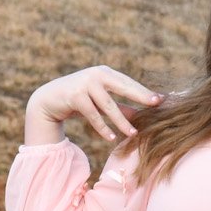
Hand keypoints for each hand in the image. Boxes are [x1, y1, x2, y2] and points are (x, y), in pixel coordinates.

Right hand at [25, 65, 165, 142]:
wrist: (49, 99)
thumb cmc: (79, 99)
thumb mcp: (101, 102)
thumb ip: (119, 106)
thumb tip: (141, 116)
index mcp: (105, 73)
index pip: (128, 83)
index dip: (144, 91)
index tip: (161, 99)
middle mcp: (96, 75)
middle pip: (123, 87)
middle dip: (140, 96)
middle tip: (156, 104)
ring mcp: (84, 84)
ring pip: (108, 105)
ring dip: (121, 120)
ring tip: (133, 133)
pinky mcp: (74, 96)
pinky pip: (93, 114)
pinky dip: (103, 127)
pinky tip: (112, 137)